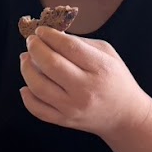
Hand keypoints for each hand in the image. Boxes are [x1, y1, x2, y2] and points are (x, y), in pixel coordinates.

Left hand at [19, 28, 151, 138]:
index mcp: (100, 68)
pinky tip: (27, 84)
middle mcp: (85, 89)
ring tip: (26, 58)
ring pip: (38, 86)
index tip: (41, 30)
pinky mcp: (64, 120)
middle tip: (31, 41)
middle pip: (50, 65)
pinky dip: (27, 95)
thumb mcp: (107, 55)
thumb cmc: (115, 79)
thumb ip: (79, 43)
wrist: (125, 115)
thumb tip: (49, 35)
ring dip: (26, 68)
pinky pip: (36, 108)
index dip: (50, 35)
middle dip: (35, 48)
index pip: (68, 47)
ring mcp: (73, 107)